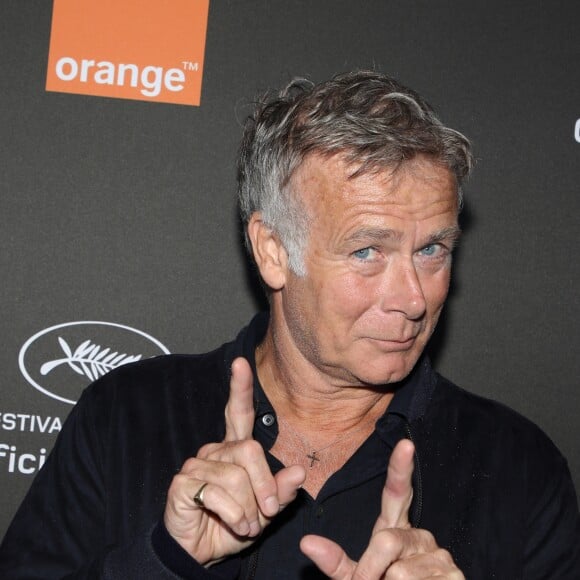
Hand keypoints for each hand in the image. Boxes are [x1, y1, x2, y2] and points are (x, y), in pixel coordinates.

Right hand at [163, 357, 305, 565]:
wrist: (201, 552)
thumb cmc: (233, 525)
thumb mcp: (265, 511)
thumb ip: (281, 492)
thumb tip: (299, 472)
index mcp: (234, 449)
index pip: (238, 412)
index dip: (240, 387)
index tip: (241, 363)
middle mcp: (215, 450)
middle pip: (250, 451)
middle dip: (264, 486)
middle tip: (265, 514)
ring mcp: (197, 463)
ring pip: (236, 477)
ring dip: (248, 510)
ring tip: (244, 524)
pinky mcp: (183, 482)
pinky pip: (218, 494)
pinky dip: (233, 516)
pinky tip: (230, 524)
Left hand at [301, 439, 463, 578]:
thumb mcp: (356, 577)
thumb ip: (335, 561)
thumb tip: (305, 542)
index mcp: (396, 530)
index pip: (397, 493)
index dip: (400, 468)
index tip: (405, 444)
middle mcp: (420, 536)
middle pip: (387, 541)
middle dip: (371, 570)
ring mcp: (440, 556)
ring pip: (401, 573)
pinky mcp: (455, 576)